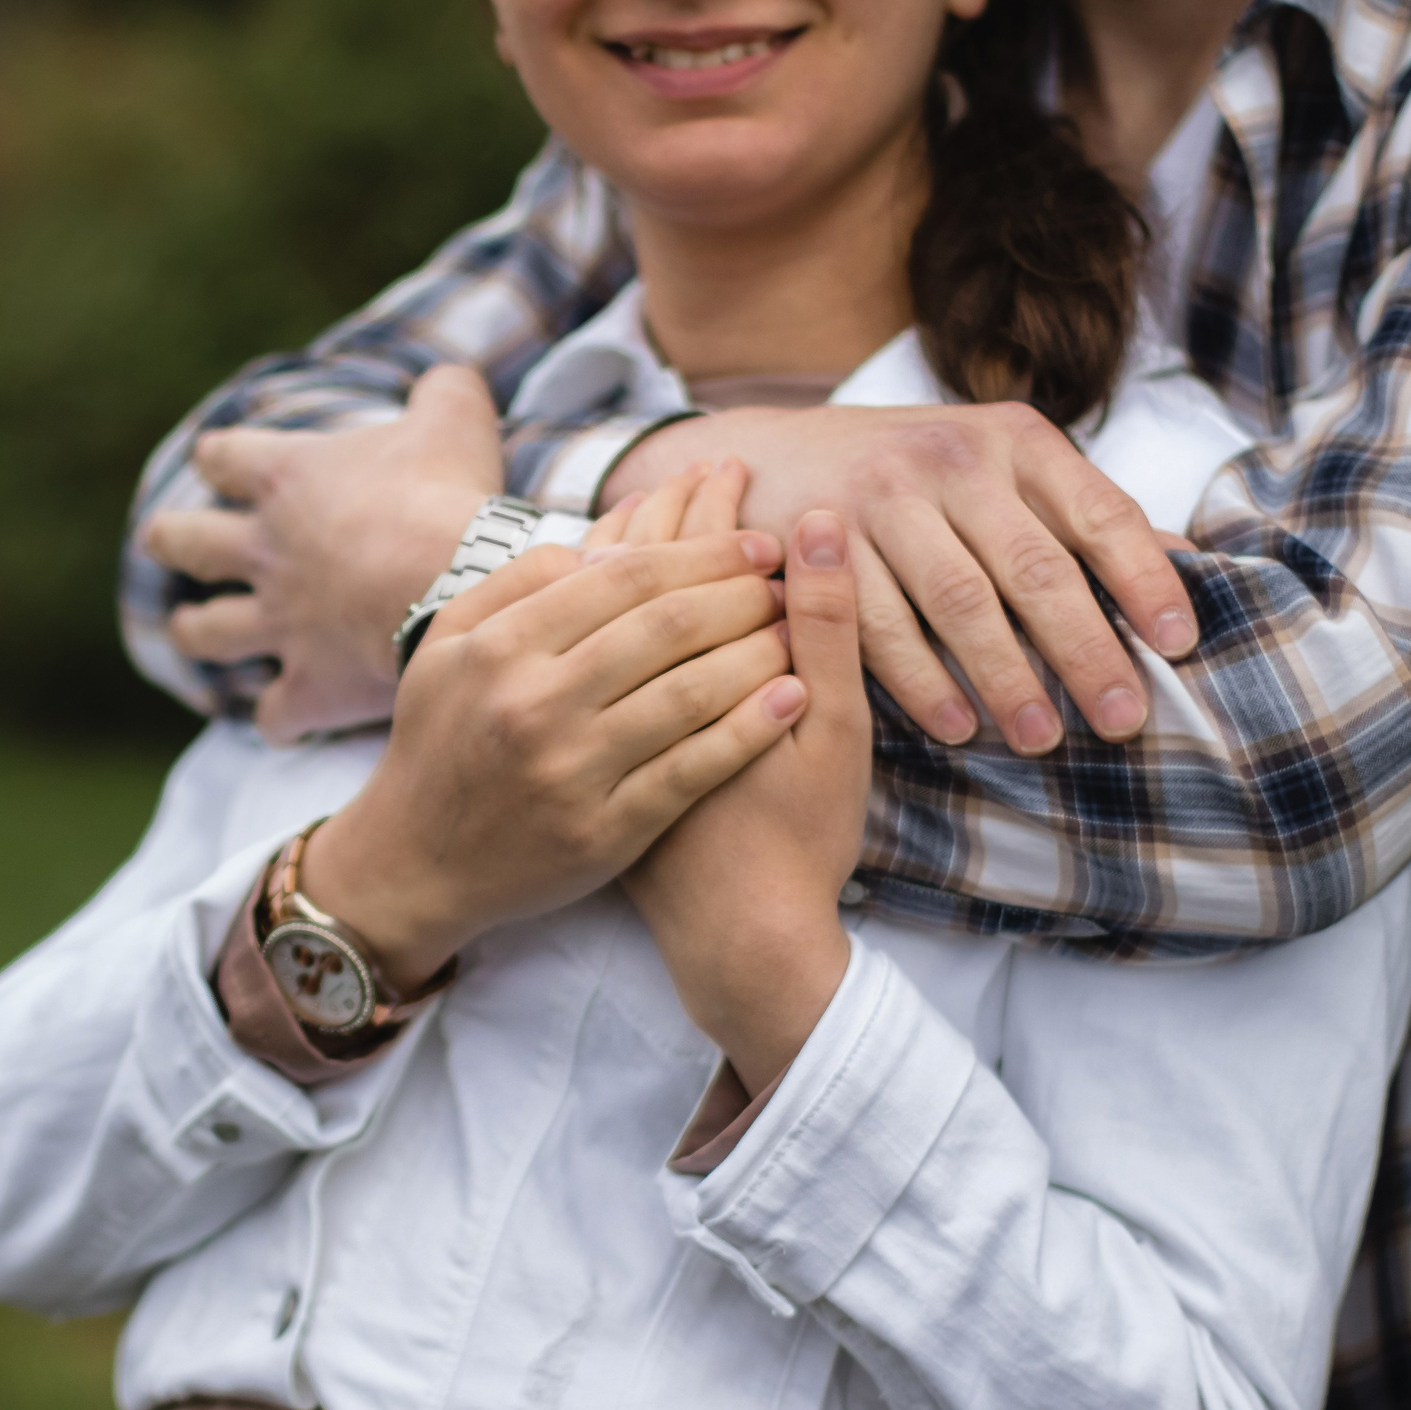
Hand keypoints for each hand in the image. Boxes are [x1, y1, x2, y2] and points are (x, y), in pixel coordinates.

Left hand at [145, 366, 501, 741]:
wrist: (459, 587)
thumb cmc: (449, 495)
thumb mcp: (453, 415)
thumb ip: (441, 391)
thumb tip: (445, 383)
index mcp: (286, 479)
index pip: (221, 457)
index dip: (220, 458)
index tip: (224, 462)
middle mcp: (265, 552)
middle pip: (183, 543)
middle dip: (169, 541)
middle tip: (164, 541)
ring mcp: (279, 624)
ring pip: (206, 633)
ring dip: (195, 631)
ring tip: (192, 630)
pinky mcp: (308, 686)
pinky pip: (273, 714)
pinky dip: (276, 716)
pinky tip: (283, 717)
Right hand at [300, 464, 802, 991]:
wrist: (414, 864)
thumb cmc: (441, 740)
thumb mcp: (451, 644)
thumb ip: (523, 582)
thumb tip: (612, 536)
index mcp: (499, 646)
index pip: (625, 576)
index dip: (702, 551)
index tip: (754, 542)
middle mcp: (534, 704)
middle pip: (667, 626)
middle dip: (742, 594)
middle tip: (785, 580)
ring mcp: (571, 773)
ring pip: (689, 692)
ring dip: (757, 652)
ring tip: (796, 631)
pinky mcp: (604, 833)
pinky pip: (693, 770)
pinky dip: (749, 730)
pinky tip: (791, 700)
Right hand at [605, 404, 1199, 754]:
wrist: (769, 460)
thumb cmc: (908, 480)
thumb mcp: (996, 473)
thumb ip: (1077, 516)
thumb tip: (1188, 561)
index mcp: (1014, 440)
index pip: (1099, 513)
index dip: (1145, 581)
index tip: (1181, 646)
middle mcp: (952, 459)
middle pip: (1036, 568)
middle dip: (1087, 651)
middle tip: (1125, 721)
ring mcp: (882, 499)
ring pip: (961, 602)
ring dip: (1006, 678)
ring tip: (1041, 740)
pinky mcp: (824, 546)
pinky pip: (883, 627)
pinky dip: (923, 684)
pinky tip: (957, 727)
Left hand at [623, 510, 869, 1093]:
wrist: (733, 944)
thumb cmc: (799, 842)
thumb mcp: (832, 735)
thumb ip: (825, 629)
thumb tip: (817, 526)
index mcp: (685, 676)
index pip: (690, 563)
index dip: (715, 512)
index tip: (732, 465)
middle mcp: (614, 691)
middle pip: (632, 572)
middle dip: (669, 515)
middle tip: (700, 467)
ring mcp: (586, 722)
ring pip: (593, 609)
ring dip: (628, 554)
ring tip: (657, 506)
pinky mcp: (581, 753)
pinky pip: (577, 655)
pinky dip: (597, 612)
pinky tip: (617, 591)